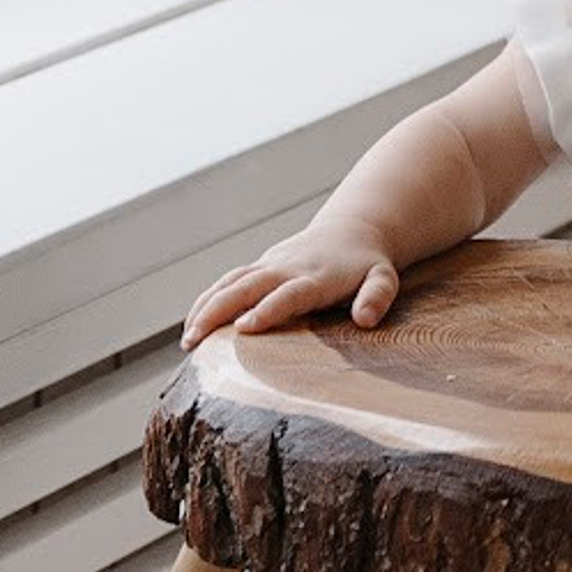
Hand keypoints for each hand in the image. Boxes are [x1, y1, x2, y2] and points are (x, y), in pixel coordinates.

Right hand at [181, 230, 402, 347]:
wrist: (350, 231)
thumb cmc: (366, 264)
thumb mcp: (384, 278)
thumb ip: (377, 296)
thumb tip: (365, 319)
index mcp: (315, 277)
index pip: (287, 294)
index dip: (266, 310)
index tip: (243, 328)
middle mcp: (285, 269)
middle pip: (245, 287)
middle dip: (218, 312)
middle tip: (196, 341)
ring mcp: (267, 266)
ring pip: (229, 283)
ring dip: (205, 308)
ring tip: (187, 340)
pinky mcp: (258, 267)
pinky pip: (226, 282)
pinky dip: (206, 300)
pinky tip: (192, 325)